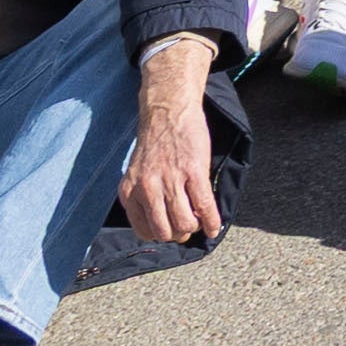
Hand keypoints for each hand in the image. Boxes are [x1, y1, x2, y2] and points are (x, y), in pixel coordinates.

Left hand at [118, 37, 220, 243]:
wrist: (168, 111)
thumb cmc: (156, 143)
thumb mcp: (138, 173)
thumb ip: (143, 197)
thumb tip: (161, 224)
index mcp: (130, 191)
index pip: (144, 231)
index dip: (161, 235)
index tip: (172, 229)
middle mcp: (147, 188)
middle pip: (165, 231)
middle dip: (179, 234)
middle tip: (187, 227)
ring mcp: (170, 180)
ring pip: (184, 223)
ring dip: (194, 227)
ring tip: (199, 221)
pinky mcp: (193, 172)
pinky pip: (204, 206)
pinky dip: (212, 222)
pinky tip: (214, 227)